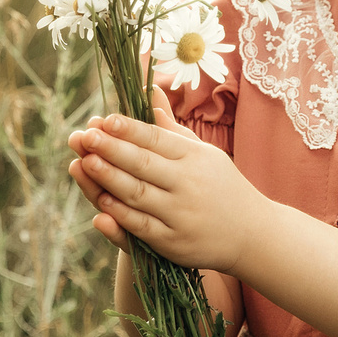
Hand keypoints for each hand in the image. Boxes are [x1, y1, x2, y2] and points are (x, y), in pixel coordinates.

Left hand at [65, 78, 265, 277]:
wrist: (252, 233)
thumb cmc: (220, 186)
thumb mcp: (203, 153)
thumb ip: (172, 128)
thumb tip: (150, 95)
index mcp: (196, 157)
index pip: (158, 139)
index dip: (130, 129)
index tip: (105, 119)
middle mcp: (189, 183)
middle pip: (144, 164)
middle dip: (112, 149)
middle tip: (86, 136)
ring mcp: (182, 214)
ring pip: (139, 194)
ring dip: (110, 179)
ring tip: (85, 163)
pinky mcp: (175, 242)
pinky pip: (143, 227)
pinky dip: (122, 216)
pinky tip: (101, 203)